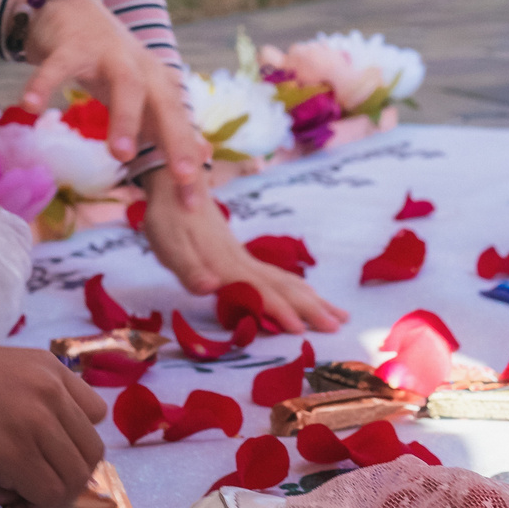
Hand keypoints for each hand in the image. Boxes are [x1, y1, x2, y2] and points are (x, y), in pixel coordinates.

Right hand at [0, 328, 107, 507]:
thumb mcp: (0, 378)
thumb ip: (26, 409)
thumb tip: (37, 463)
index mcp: (50, 370)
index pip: (93, 417)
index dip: (74, 449)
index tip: (50, 468)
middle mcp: (52, 391)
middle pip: (90, 453)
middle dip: (69, 484)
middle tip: (37, 500)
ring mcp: (37, 419)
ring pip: (74, 478)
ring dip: (53, 504)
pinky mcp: (15, 452)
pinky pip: (49, 495)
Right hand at [20, 0, 207, 200]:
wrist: (71, 8)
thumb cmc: (109, 63)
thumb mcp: (142, 94)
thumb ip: (167, 125)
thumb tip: (205, 157)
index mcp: (158, 84)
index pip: (178, 126)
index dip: (188, 162)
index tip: (192, 203)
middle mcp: (140, 67)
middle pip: (164, 104)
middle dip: (176, 139)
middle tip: (183, 176)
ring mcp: (107, 54)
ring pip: (124, 85)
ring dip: (125, 118)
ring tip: (120, 155)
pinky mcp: (71, 45)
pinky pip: (58, 66)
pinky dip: (45, 84)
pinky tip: (31, 106)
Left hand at [139, 169, 346, 333]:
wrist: (175, 178)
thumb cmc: (167, 215)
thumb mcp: (168, 244)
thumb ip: (189, 269)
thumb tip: (210, 288)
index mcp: (227, 263)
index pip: (260, 291)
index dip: (279, 311)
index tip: (301, 330)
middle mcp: (242, 261)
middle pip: (284, 286)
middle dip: (312, 307)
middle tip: (341, 324)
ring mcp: (243, 257)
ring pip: (285, 280)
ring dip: (310, 298)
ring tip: (336, 313)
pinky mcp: (239, 255)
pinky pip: (275, 276)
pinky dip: (295, 288)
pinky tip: (303, 295)